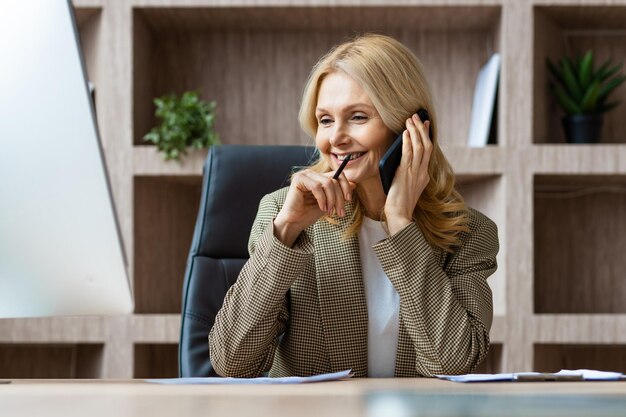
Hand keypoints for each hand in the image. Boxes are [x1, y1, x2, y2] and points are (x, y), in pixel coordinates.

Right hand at [274, 169, 355, 246]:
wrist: (294, 222)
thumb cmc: (309, 213)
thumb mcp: (329, 202)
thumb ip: (339, 193)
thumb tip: (354, 184)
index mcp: (319, 177)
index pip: (338, 175)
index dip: (346, 186)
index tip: (349, 200)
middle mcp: (312, 173)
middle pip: (334, 180)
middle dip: (339, 198)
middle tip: (340, 212)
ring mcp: (305, 174)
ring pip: (327, 183)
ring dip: (332, 200)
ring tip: (330, 212)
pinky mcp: (299, 179)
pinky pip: (317, 187)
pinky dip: (322, 199)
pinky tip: (322, 208)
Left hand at [384, 113, 432, 234]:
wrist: (399, 215)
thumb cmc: (399, 204)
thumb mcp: (406, 186)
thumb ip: (406, 174)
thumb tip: (400, 161)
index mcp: (424, 176)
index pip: (428, 151)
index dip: (426, 136)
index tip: (425, 124)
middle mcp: (422, 172)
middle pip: (426, 145)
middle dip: (422, 129)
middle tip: (417, 116)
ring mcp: (415, 173)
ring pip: (419, 146)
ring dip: (415, 131)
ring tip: (410, 119)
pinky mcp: (406, 174)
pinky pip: (409, 154)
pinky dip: (408, 142)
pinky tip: (405, 133)